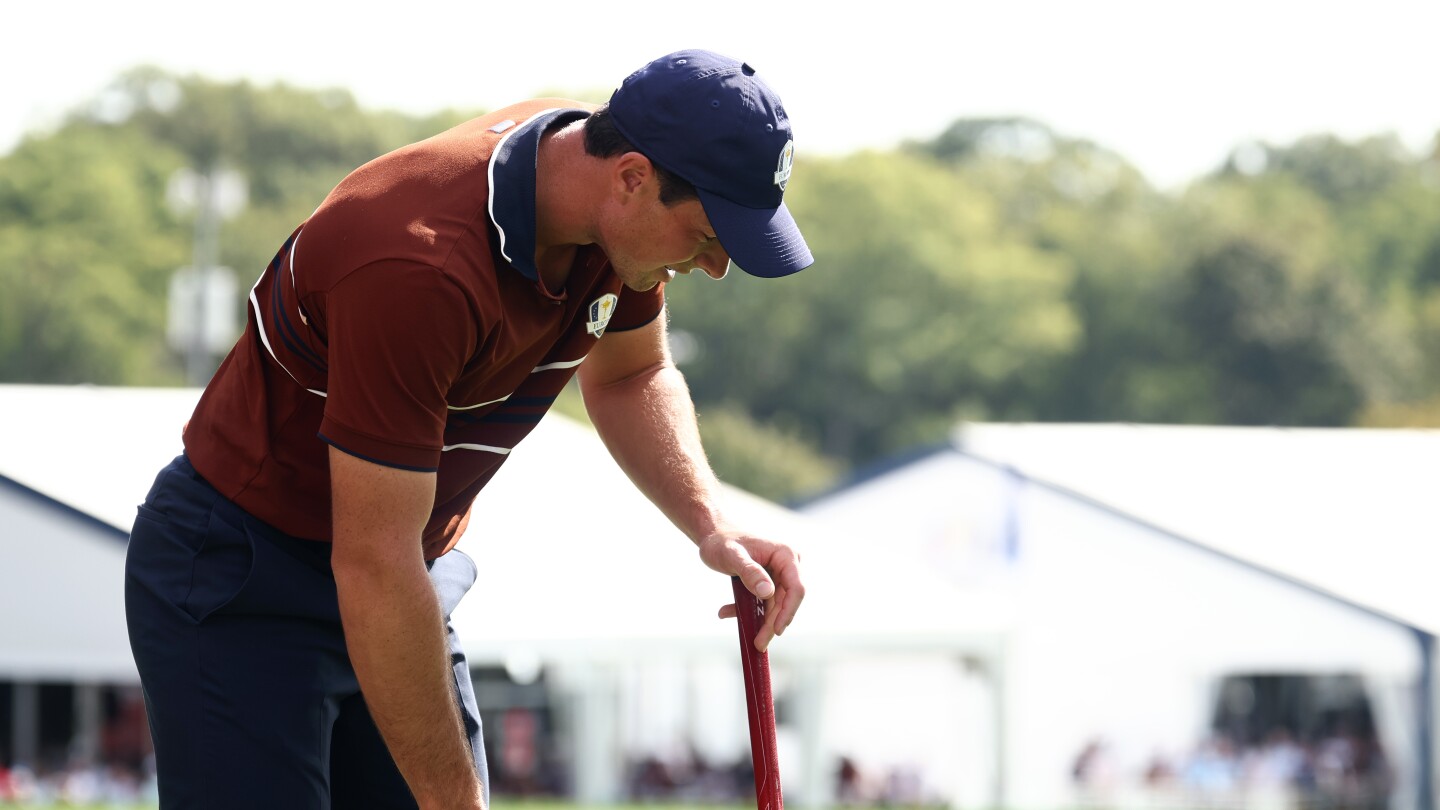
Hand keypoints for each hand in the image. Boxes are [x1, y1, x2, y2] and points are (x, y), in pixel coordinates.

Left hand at [698, 528, 803, 651]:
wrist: (713, 536)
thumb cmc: (722, 542)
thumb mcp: (732, 556)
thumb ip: (749, 572)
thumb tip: (768, 592)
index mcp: (786, 555)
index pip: (796, 588)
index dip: (788, 611)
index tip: (776, 630)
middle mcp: (787, 565)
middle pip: (786, 601)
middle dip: (772, 623)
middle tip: (758, 644)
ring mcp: (778, 575)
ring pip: (775, 606)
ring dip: (761, 622)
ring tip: (748, 638)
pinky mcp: (768, 583)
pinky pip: (763, 603)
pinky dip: (748, 611)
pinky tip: (726, 612)